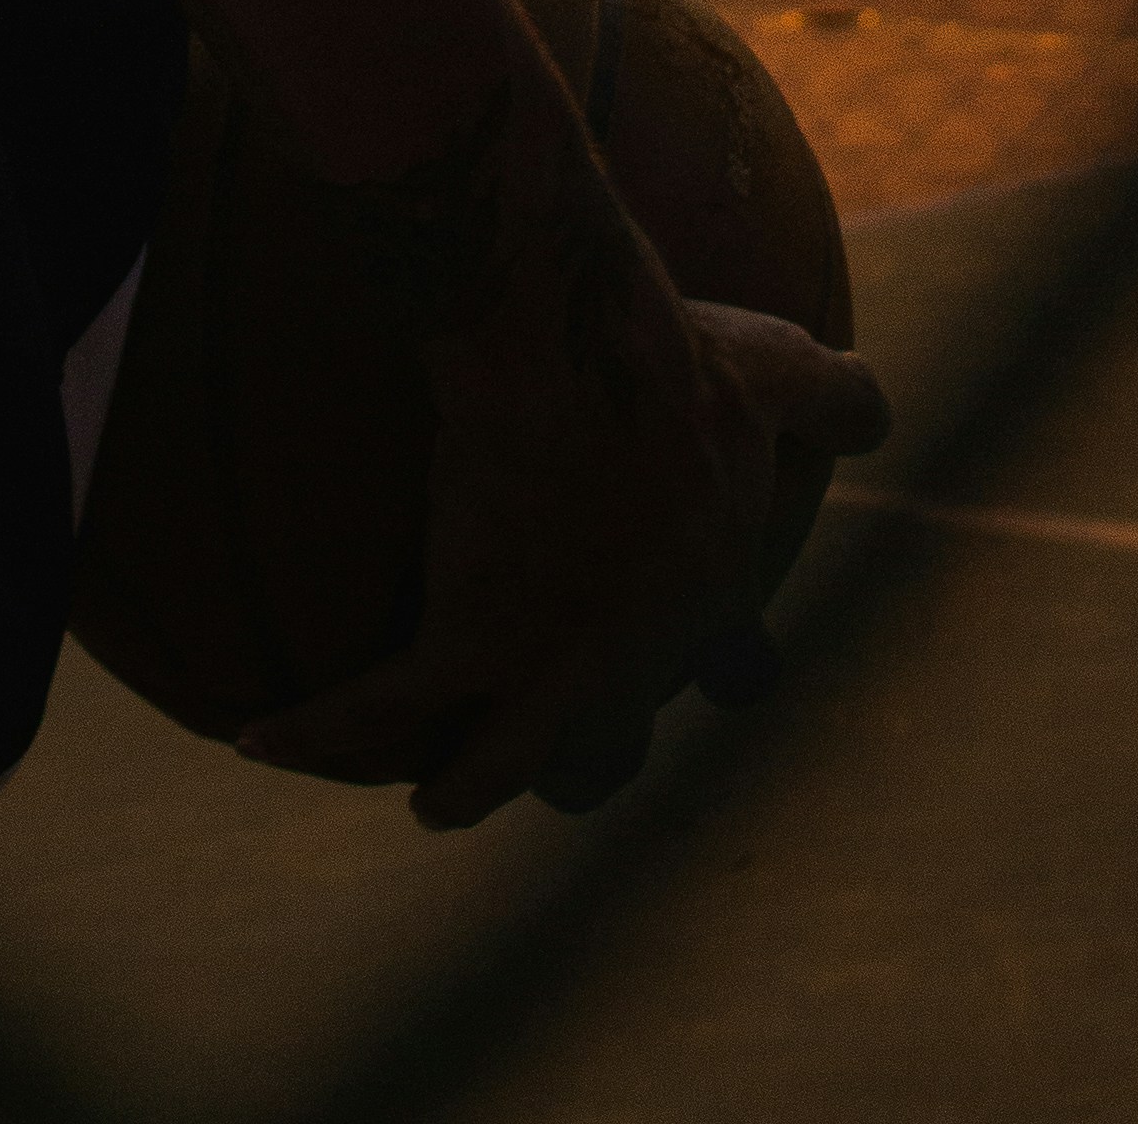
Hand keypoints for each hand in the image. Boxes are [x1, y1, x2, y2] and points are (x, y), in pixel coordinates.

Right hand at [236, 63, 886, 829]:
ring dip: (457, 786)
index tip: (643, 683)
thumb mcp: (775, 368)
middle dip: (566, 766)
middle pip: (595, 752)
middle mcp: (636, 657)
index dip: (668, 678)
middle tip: (521, 760)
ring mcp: (553, 665)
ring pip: (496, 765)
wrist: (569, 343)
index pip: (692, 666)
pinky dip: (315, 732)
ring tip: (427, 795)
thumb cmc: (669, 345)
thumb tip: (876, 414)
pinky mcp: (473, 645)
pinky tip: (261, 742)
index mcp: (703, 599)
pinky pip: (377, 708)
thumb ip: (840, 398)